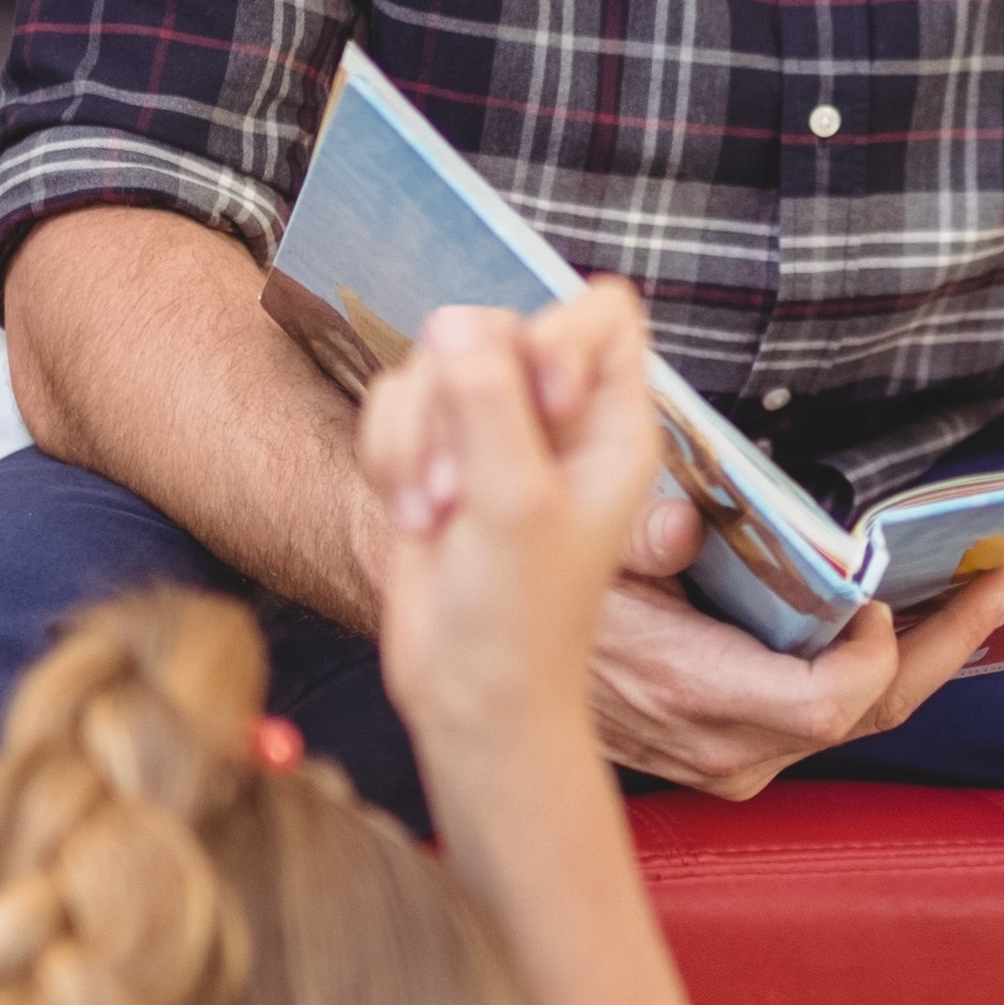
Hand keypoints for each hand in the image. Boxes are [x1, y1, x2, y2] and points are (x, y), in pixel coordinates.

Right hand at [360, 287, 673, 759]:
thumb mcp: (513, 502)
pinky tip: (413, 519)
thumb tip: (454, 321)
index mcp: (613, 422)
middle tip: (462, 486)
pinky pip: (395, 403)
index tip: (540, 406)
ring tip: (436, 515)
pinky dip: (389, 455)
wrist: (468, 693)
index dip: (557, 337)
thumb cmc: (517, 617)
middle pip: (497, 326)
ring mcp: (495, 433)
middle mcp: (559, 417)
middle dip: (458, 402)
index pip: (602, 310)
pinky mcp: (438, 453)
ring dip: (415, 438)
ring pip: (432, 363)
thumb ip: (488, 401)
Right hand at [582, 561, 1003, 801]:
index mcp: (697, 698)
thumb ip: (636, 538)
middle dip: (940, 647)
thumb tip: (684, 524)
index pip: (830, 703)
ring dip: (916, 659)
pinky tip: (900, 625)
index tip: (877, 591)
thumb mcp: (582, 558)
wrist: (493, 676)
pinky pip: (824, 720)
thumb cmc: (544, 604)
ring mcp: (732, 761)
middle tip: (999, 587)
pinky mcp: (733, 755)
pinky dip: (870, 672)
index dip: (874, 651)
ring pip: (855, 722)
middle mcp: (726, 748)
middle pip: (867, 715)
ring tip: (971, 600)